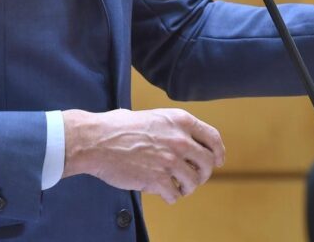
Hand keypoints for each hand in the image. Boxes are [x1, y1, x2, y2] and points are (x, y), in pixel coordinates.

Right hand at [62, 108, 224, 203]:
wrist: (95, 140)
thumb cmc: (116, 127)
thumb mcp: (150, 117)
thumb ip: (169, 127)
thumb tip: (180, 140)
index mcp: (179, 120)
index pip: (212, 138)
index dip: (218, 152)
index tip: (218, 161)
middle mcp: (179, 139)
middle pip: (208, 163)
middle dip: (203, 173)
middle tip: (193, 178)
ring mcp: (170, 160)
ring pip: (194, 182)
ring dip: (186, 187)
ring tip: (174, 186)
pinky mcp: (158, 179)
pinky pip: (176, 195)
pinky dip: (170, 196)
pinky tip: (161, 192)